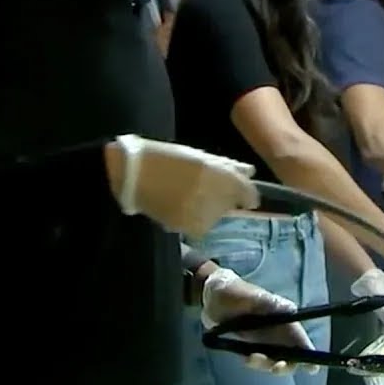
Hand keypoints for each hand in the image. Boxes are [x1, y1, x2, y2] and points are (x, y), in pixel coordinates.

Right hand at [106, 136, 258, 236]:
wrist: (134, 173)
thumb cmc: (168, 158)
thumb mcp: (201, 157)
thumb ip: (228, 167)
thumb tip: (249, 172)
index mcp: (223, 176)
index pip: (249, 195)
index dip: (247, 196)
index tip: (244, 197)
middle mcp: (217, 197)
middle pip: (230, 206)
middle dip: (222, 200)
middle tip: (201, 189)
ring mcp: (201, 214)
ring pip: (214, 218)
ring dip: (207, 211)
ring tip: (186, 196)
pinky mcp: (185, 228)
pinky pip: (197, 227)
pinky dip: (192, 220)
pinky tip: (178, 206)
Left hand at [201, 268, 315, 374]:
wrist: (211, 296)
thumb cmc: (233, 292)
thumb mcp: (251, 296)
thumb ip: (269, 303)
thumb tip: (290, 309)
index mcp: (283, 316)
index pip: (301, 337)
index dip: (309, 353)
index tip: (310, 367)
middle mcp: (278, 329)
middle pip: (291, 354)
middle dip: (285, 364)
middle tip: (274, 367)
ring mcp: (265, 338)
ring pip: (274, 359)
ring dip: (265, 364)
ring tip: (249, 359)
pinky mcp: (252, 344)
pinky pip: (259, 359)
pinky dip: (254, 363)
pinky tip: (244, 358)